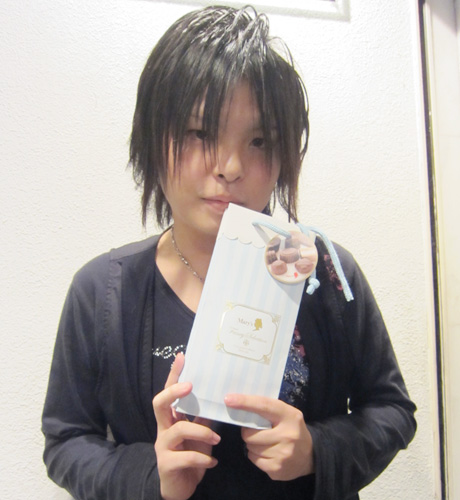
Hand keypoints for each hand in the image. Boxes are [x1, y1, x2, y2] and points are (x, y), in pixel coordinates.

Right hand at [153, 353, 219, 499]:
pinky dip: (203, 458)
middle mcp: (163, 429)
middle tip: (190, 386)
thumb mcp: (201, 434)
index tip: (182, 356)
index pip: (169, 391)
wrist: (179, 488)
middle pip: (159, 403)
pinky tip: (213, 462)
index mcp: (172, 418)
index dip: (174, 374)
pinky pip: (185, 457)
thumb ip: (204, 416)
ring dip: (201, 432)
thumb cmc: (191, 455)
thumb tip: (219, 395)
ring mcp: (163, 446)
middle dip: (174, 392)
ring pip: (178, 430)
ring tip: (218, 438)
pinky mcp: (167, 464)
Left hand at [224, 394, 313, 480]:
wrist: (311, 456)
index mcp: (289, 416)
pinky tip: (267, 453)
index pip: (264, 406)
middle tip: (255, 431)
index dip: (245, 402)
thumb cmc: (292, 429)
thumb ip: (267, 409)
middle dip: (247, 432)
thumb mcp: (286, 414)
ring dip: (252, 444)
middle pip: (250, 434)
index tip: (229, 399)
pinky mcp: (277, 470)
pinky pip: (254, 460)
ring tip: (264, 442)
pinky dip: (256, 456)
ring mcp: (282, 455)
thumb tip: (239, 403)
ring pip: (250, 447)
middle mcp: (287, 435)